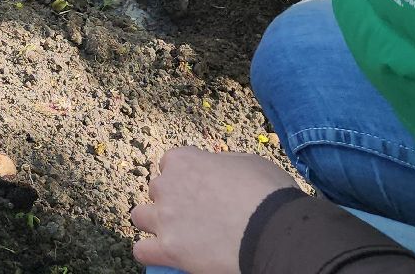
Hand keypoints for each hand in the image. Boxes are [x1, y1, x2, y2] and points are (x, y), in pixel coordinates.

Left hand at [131, 148, 297, 273]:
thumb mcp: (248, 162)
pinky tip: (164, 255)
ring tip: (174, 234)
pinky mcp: (168, 248)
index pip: (170, 164)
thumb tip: (216, 169)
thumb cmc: (268, 193)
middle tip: (194, 214)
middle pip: (156, 190)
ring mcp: (165, 218)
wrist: (274, 231)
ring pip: (140, 217)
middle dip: (171, 200)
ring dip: (154, 224)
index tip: (199, 189)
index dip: (185, 178)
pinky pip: (142, 251)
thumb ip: (221, 163)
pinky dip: (150, 253)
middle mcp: (167, 186)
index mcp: (184, 160)